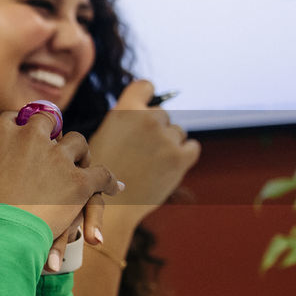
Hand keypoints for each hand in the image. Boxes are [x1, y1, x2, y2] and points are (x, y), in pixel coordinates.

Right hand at [0, 112, 119, 262]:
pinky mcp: (80, 180)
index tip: (25, 138)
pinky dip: (109, 180)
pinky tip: (115, 186)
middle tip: (56, 145)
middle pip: (48, 123)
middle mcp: (31, 136)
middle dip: (52, 134)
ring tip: (84, 165)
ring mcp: (58, 157)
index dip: (22, 129)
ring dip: (80, 154)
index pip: (16, 119)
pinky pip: (101, 173)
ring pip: (78, 143)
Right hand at [89, 80, 199, 228]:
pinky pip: (191, 147)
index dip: (147, 95)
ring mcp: (166, 138)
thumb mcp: (104, 137)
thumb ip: (126, 120)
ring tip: (150, 164)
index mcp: (124, 111)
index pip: (146, 86)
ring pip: (177, 132)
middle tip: (141, 151)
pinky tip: (168, 167)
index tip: (145, 107)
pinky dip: (183, 155)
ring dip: (168, 144)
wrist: (112, 208)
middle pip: (162, 114)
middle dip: (156, 129)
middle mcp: (147, 119)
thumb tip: (147, 108)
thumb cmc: (104, 174)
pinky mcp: (181, 158)